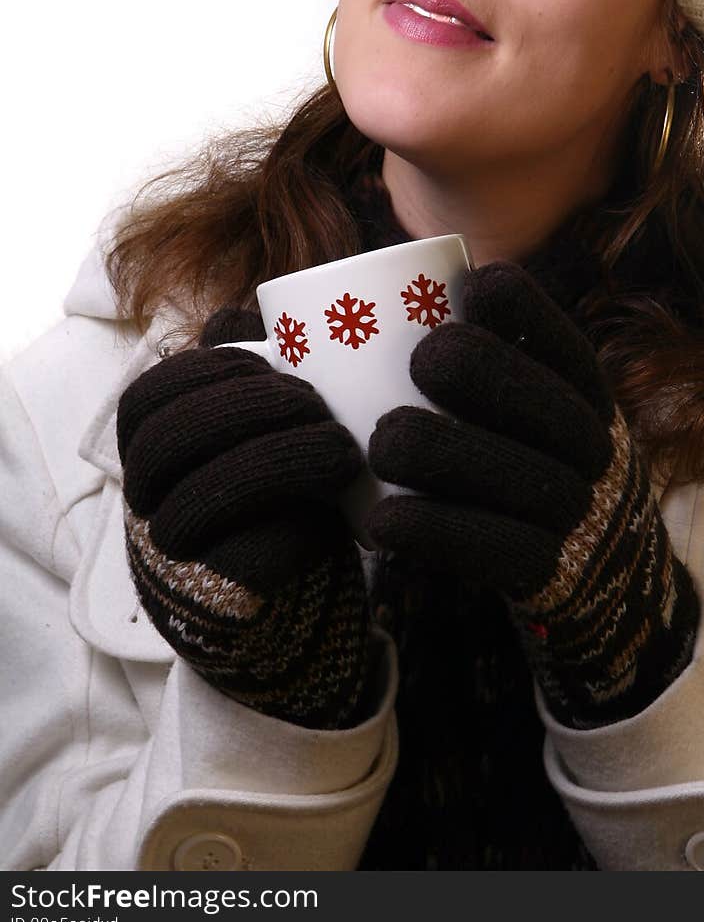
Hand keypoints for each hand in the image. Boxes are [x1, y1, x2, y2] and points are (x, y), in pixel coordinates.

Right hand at [117, 307, 372, 728]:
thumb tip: (240, 315)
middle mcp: (146, 504)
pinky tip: (336, 510)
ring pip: (202, 499)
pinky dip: (298, 527)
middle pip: (169, 440)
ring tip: (339, 445)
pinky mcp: (224, 607)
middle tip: (315, 400)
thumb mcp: (258, 425)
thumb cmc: (276, 490)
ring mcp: (180, 559)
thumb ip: (249, 369)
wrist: (294, 603)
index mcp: (147, 451)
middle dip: (245, 408)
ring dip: (278, 460)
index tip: (279, 360)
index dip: (212, 369)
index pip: (152, 396)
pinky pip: (250, 560)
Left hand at [363, 262, 698, 726]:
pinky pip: (499, 552)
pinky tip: (382, 522)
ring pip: (524, 479)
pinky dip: (436, 532)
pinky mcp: (549, 578)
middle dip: (480, 372)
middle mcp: (593, 450)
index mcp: (584, 394)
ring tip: (382, 443)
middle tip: (416, 363)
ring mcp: (577, 516)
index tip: (470, 290)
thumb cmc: (519, 459)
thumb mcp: (528, 405)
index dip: (525, 310)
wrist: (596, 575)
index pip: (564, 343)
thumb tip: (365, 296)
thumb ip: (475, 357)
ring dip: (446, 453)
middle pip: (549, 406)